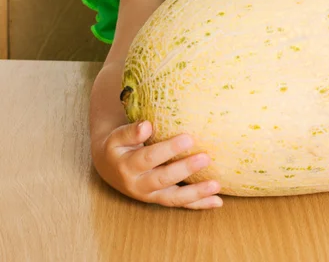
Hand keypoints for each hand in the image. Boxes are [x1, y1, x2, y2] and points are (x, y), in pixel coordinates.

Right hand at [91, 120, 222, 208]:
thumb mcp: (117, 137)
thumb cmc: (118, 146)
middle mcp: (139, 185)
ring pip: (174, 198)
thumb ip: (130, 132)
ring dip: (196, 193)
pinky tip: (217, 201)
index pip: (149, 158)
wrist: (109, 167)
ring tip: (216, 185)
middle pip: (163, 179)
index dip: (168, 149)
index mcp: (128, 166)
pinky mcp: (161, 199)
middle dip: (185, 169)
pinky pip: (181, 203)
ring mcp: (151, 195)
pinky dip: (199, 204)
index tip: (188, 138)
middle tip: (205, 158)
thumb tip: (146, 125)